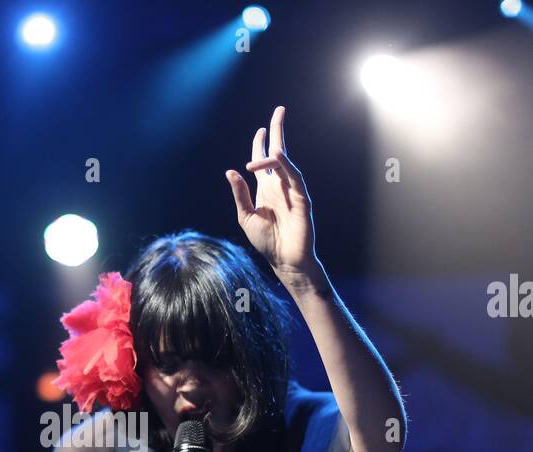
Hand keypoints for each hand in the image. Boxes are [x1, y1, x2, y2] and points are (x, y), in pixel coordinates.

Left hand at [225, 105, 318, 279]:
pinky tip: (279, 156)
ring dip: (275, 152)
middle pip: (279, 153)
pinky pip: (295, 178)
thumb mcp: (246, 216)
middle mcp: (280, 185)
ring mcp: (292, 190)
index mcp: (265, 188)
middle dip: (278, 131)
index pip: (263, 161)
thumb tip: (230, 171)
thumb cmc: (265, 241)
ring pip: (285, 164)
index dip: (260, 144)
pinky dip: (288, 166)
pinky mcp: (302, 199)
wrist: (283, 260)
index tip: (260, 129)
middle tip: (279, 110)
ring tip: (268, 141)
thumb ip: (239, 194)